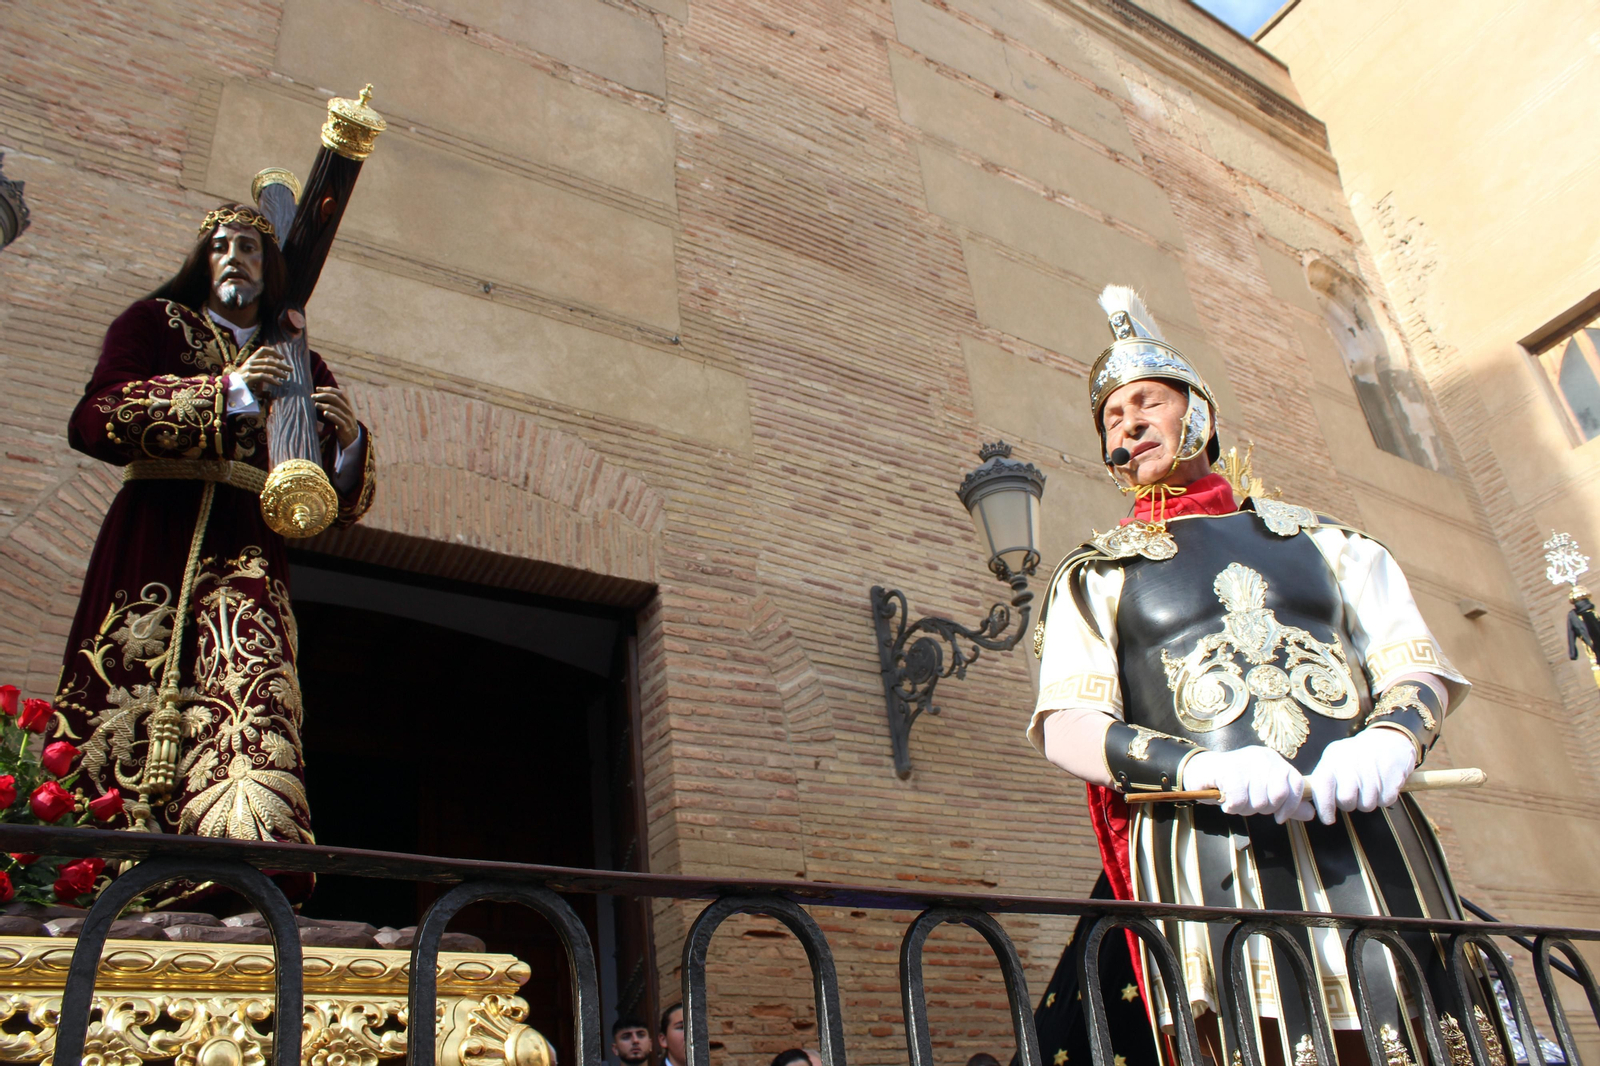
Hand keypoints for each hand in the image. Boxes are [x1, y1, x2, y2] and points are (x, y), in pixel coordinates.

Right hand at [236, 347, 291, 393]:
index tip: (282, 357)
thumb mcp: (251, 371)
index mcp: (251, 359)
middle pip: (269, 361)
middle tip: (291, 369)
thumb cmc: (242, 380)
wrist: (229, 387)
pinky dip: (273, 380)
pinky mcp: (248, 378)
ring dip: (279, 373)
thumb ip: (260, 367)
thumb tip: (275, 367)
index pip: (263, 350)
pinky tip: (279, 384)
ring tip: (286, 377)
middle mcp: (250, 362)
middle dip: (282, 365)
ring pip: (268, 368)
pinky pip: (263, 377)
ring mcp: (249, 369)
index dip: (273, 352)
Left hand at [313, 386, 359, 447]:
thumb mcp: (341, 411)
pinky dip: (331, 415)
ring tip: (315, 404)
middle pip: (336, 399)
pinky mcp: (345, 427)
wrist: (353, 438)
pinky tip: (324, 413)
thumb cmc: (343, 422)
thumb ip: (335, 404)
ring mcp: (347, 418)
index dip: (328, 389)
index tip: (317, 389)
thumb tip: (321, 395)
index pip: (339, 393)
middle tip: (313, 396)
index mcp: (347, 405)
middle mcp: (348, 410)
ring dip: (324, 405)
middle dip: (323, 395)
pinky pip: (338, 420)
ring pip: (336, 409)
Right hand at [1181, 745, 1311, 822]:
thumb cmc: (1235, 784)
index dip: (1291, 806)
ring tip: (1235, 801)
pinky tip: (1225, 802)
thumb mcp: (1264, 793)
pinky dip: (1232, 807)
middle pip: (1278, 795)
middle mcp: (1263, 757)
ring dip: (1245, 809)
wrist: (1201, 772)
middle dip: (1264, 808)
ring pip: (1259, 801)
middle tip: (1249, 804)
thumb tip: (1312, 814)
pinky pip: (1240, 800)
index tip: (1279, 817)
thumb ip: (1288, 803)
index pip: (1297, 784)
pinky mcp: (1229, 769)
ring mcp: (1246, 761)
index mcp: (1275, 760)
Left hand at [1304, 729, 1416, 824]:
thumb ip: (1324, 779)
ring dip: (1367, 802)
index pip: (1322, 786)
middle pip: (1345, 800)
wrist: (1389, 740)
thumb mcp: (1336, 758)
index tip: (1328, 819)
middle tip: (1354, 795)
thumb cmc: (1356, 755)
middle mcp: (1351, 763)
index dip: (1324, 807)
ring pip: (1366, 804)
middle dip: (1349, 804)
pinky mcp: (1392, 776)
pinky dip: (1384, 798)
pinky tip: (1382, 785)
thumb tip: (1317, 804)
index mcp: (1333, 758)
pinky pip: (1385, 801)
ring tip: (1369, 787)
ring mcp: (1373, 769)